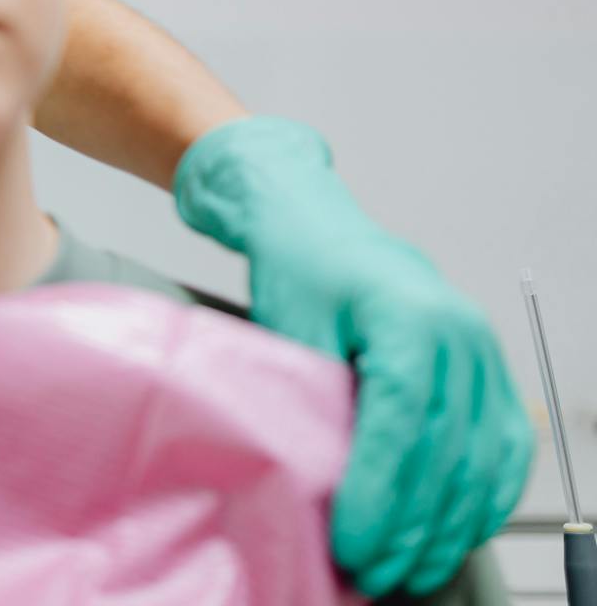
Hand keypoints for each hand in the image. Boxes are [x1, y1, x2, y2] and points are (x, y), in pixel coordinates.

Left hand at [175, 117, 532, 597]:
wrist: (315, 224)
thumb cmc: (298, 268)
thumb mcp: (290, 325)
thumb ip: (314, 399)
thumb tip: (326, 483)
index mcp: (409, 317)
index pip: (402, 425)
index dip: (381, 493)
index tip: (354, 540)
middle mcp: (459, 333)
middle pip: (446, 450)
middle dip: (411, 524)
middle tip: (376, 569)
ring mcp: (481, 350)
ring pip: (481, 456)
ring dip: (449, 523)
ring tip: (412, 565)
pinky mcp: (487, 366)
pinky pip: (505, 443)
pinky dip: (486, 494)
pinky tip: (459, 528)